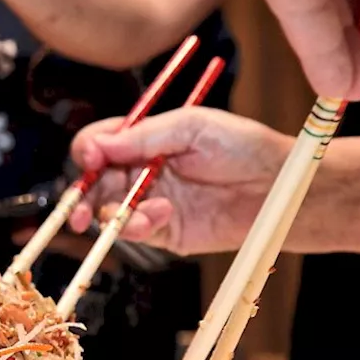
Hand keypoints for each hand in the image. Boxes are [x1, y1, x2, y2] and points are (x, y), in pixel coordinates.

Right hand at [66, 108, 290, 255]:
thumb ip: (144, 135)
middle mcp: (139, 172)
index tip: (92, 157)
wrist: (281, 188)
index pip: (98, 144)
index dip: (88, 150)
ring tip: (144, 212)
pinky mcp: (164, 232)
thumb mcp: (193, 126)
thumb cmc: (244, 146)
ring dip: (113, 214)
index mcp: (143, 141)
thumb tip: (98, 144)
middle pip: (92, 183)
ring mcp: (149, 203)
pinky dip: (137, 227)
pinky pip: (134, 233)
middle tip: (78, 210)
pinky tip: (161, 215)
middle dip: (80, 197)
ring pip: (107, 212)